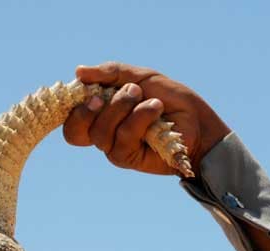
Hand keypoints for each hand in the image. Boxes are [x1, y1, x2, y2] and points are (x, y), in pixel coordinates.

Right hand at [64, 62, 230, 175]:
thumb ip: (110, 73)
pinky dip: (139, 118)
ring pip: (101, 133)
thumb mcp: (140, 77)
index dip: (70, 108)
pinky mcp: (130, 159)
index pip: (71, 120)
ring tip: (148, 98)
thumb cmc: (170, 99)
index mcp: (101, 114)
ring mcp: (116, 148)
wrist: (199, 121)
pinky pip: (123, 138)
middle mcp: (104, 134)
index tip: (84, 89)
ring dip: (123, 107)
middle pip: (76, 130)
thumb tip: (78, 72)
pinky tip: (156, 109)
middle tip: (119, 91)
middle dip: (91, 108)